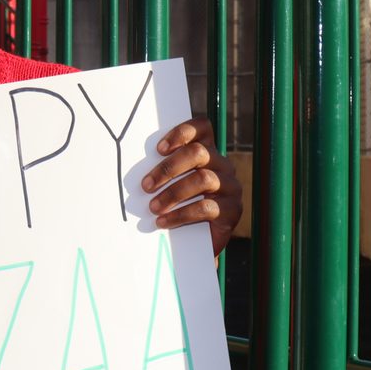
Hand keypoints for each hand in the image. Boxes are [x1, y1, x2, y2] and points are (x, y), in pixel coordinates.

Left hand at [141, 117, 241, 255]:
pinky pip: (206, 207)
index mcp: (207, 151)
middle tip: (145, 186)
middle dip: (168, 168)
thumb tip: (138, 170)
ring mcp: (230, 186)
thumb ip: (163, 171)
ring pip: (203, 179)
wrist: (197, 242)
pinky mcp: (232, 209)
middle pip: (198, 152)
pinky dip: (181, 215)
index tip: (159, 149)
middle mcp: (222, 164)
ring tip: (153, 208)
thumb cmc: (178, 206)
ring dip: (172, 194)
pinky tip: (163, 222)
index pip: (202, 127)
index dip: (181, 133)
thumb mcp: (171, 184)